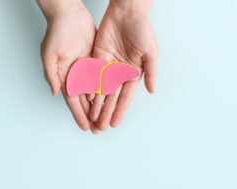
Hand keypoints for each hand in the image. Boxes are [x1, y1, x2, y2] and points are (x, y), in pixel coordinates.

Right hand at [37, 0, 96, 130]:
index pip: (73, 101)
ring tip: (106, 119)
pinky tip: (112, 99)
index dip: (79, 114)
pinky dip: (107, 89)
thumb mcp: (49, 55)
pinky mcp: (97, 61)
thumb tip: (55, 93)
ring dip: (101, 106)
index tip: (86, 127)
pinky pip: (103, 77)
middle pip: (85, 101)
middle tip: (99, 129)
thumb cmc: (56, 33)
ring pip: (96, 92)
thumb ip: (52, 74)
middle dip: (91, 116)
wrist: (69, 15)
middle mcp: (77, 76)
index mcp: (64, 76)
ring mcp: (87, 69)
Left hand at [90, 0, 158, 130]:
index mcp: (133, 73)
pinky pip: (92, 75)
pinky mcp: (97, 57)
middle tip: (100, 127)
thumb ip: (150, 73)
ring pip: (100, 89)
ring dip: (96, 104)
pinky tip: (85, 99)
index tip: (114, 124)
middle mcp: (119, 72)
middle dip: (106, 112)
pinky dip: (89, 87)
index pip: (125, 96)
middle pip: (111, 96)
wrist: (127, 12)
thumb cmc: (142, 31)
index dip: (120, 111)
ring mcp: (108, 65)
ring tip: (92, 118)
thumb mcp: (151, 53)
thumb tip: (151, 91)